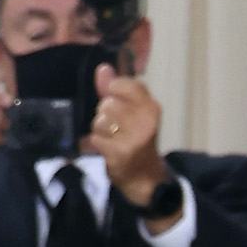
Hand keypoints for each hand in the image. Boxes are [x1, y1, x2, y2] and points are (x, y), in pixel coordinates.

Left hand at [85, 66, 172, 212]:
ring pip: (99, 120)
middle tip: (116, 127)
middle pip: (107, 103)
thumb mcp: (132, 112)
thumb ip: (114, 90)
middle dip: (105, 115)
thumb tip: (103, 68)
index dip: (112, 92)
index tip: (118, 103)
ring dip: (100, 130)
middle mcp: (145, 119)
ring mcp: (133, 136)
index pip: (122, 84)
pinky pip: (95, 138)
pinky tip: (108, 149)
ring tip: (112, 138)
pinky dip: (96, 144)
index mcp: (151, 107)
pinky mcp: (119, 152)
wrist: (145, 177)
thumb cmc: (136, 140)